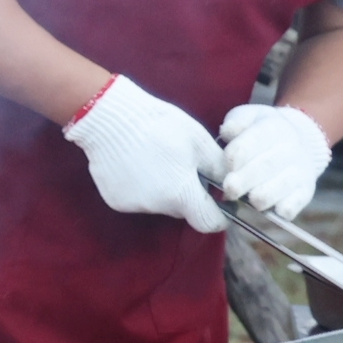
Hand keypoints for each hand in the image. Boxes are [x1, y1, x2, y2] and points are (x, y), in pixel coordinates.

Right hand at [61, 76, 225, 232]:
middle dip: (187, 194)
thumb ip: (220, 169)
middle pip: (182, 210)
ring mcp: (133, 206)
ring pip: (159, 204)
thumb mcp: (200, 142)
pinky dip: (141, 188)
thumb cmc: (161, 125)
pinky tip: (134, 165)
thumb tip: (232, 185)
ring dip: (163, 190)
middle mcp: (157, 207)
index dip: (218, 215)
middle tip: (181, 166)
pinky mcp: (115, 201)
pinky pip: (137, 200)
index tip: (218, 203)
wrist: (111, 119)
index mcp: (182, 194)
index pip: (208, 223)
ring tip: (154, 161)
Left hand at [217, 104, 331, 217]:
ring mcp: (300, 171)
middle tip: (229, 189)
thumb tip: (228, 131)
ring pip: (278, 189)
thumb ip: (236, 121)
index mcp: (273, 127)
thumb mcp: (249, 117)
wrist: (299, 141)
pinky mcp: (305, 192)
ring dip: (258, 197)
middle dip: (242, 181)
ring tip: (248, 197)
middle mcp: (291, 148)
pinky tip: (267, 208)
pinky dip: (278, 211)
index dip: (234, 156)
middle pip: (264, 167)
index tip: (226, 165)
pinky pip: (292, 207)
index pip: (252, 142)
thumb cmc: (261, 132)